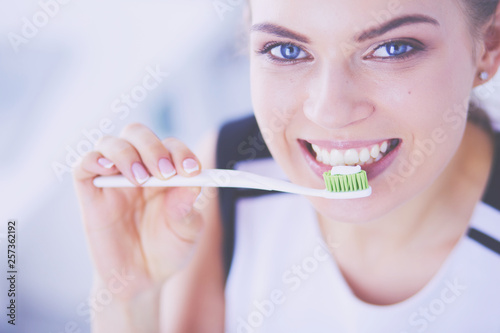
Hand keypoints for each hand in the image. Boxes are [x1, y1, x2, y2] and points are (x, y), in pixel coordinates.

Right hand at [73, 123, 205, 330]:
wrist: (141, 280)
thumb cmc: (167, 250)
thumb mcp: (186, 232)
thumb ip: (187, 208)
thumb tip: (191, 183)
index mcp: (165, 172)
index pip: (170, 146)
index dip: (181, 152)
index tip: (192, 170)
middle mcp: (138, 169)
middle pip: (138, 134)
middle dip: (153, 148)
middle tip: (166, 173)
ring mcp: (112, 179)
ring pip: (111, 143)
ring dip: (127, 154)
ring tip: (140, 179)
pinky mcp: (90, 193)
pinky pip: (84, 164)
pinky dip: (95, 160)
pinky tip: (110, 171)